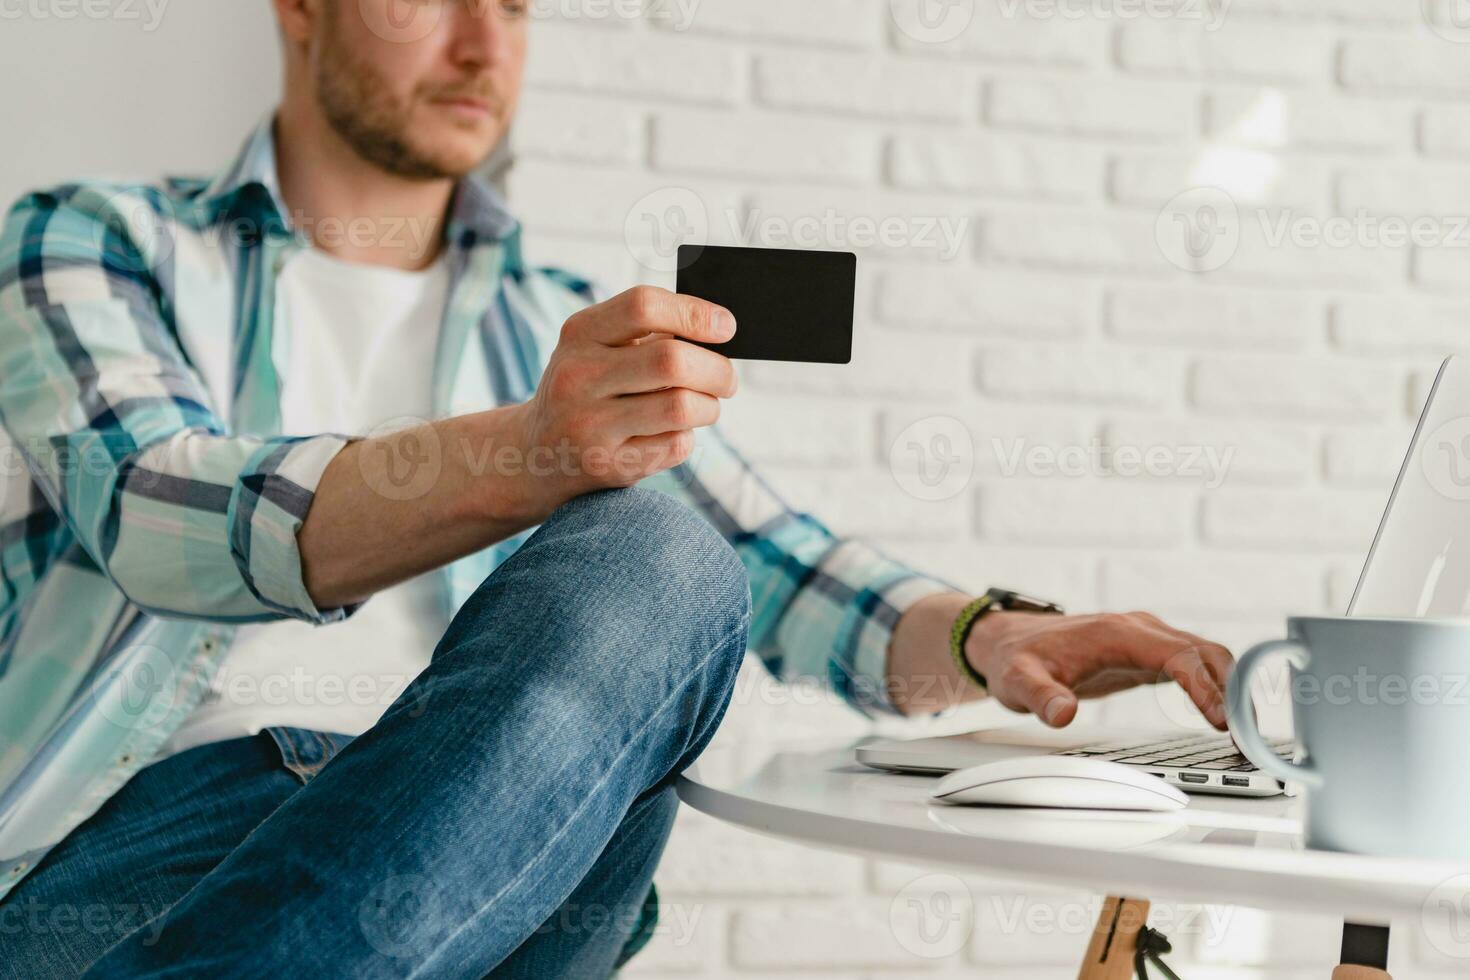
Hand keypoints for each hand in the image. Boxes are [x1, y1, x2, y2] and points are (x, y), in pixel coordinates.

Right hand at [499, 286, 738, 521]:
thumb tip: (716, 330)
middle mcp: (578, 376)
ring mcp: (589, 424)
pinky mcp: (606, 465)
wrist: (534, 454)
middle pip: (672, 361)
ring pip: (681, 407)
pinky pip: (675, 445)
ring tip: (704, 406)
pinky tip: (670, 433)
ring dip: (708, 407)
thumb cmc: (586, 391)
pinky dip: (686, 436)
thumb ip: (648, 334)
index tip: (726, 327)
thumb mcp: (596, 349)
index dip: (695, 314)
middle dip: (717, 370)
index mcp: (579, 334)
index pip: (644, 306)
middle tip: (727, 380)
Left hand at [966, 610, 1233, 729]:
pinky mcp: (1148, 654)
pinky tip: (1226, 717)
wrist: (1010, 640)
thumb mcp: (1019, 681)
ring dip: (1231, 689)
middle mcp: (1139, 630)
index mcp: (1118, 633)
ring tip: (1248, 733)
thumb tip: (1062, 714)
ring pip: (1206, 656)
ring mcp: (1147, 640)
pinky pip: (1193, 665)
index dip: (1205, 687)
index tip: (1223, 721)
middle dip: (1233, 691)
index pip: (1178, 655)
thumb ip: (1041, 697)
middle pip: (1205, 652)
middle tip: (1250, 736)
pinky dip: (1216, 687)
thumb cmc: (1017, 659)